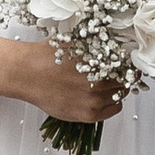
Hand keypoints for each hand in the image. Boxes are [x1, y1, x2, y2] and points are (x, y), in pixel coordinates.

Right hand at [0, 33, 123, 128]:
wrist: (27, 73)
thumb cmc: (47, 56)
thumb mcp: (76, 40)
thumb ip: (97, 40)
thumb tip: (118, 40)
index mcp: (100, 62)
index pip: (128, 64)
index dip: (128, 63)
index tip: (127, 62)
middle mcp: (100, 82)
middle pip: (126, 80)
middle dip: (123, 76)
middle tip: (116, 73)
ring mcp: (94, 100)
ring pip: (121, 95)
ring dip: (117, 89)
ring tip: (106, 83)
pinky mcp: (87, 115)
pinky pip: (113, 110)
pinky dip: (112, 103)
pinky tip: (102, 96)